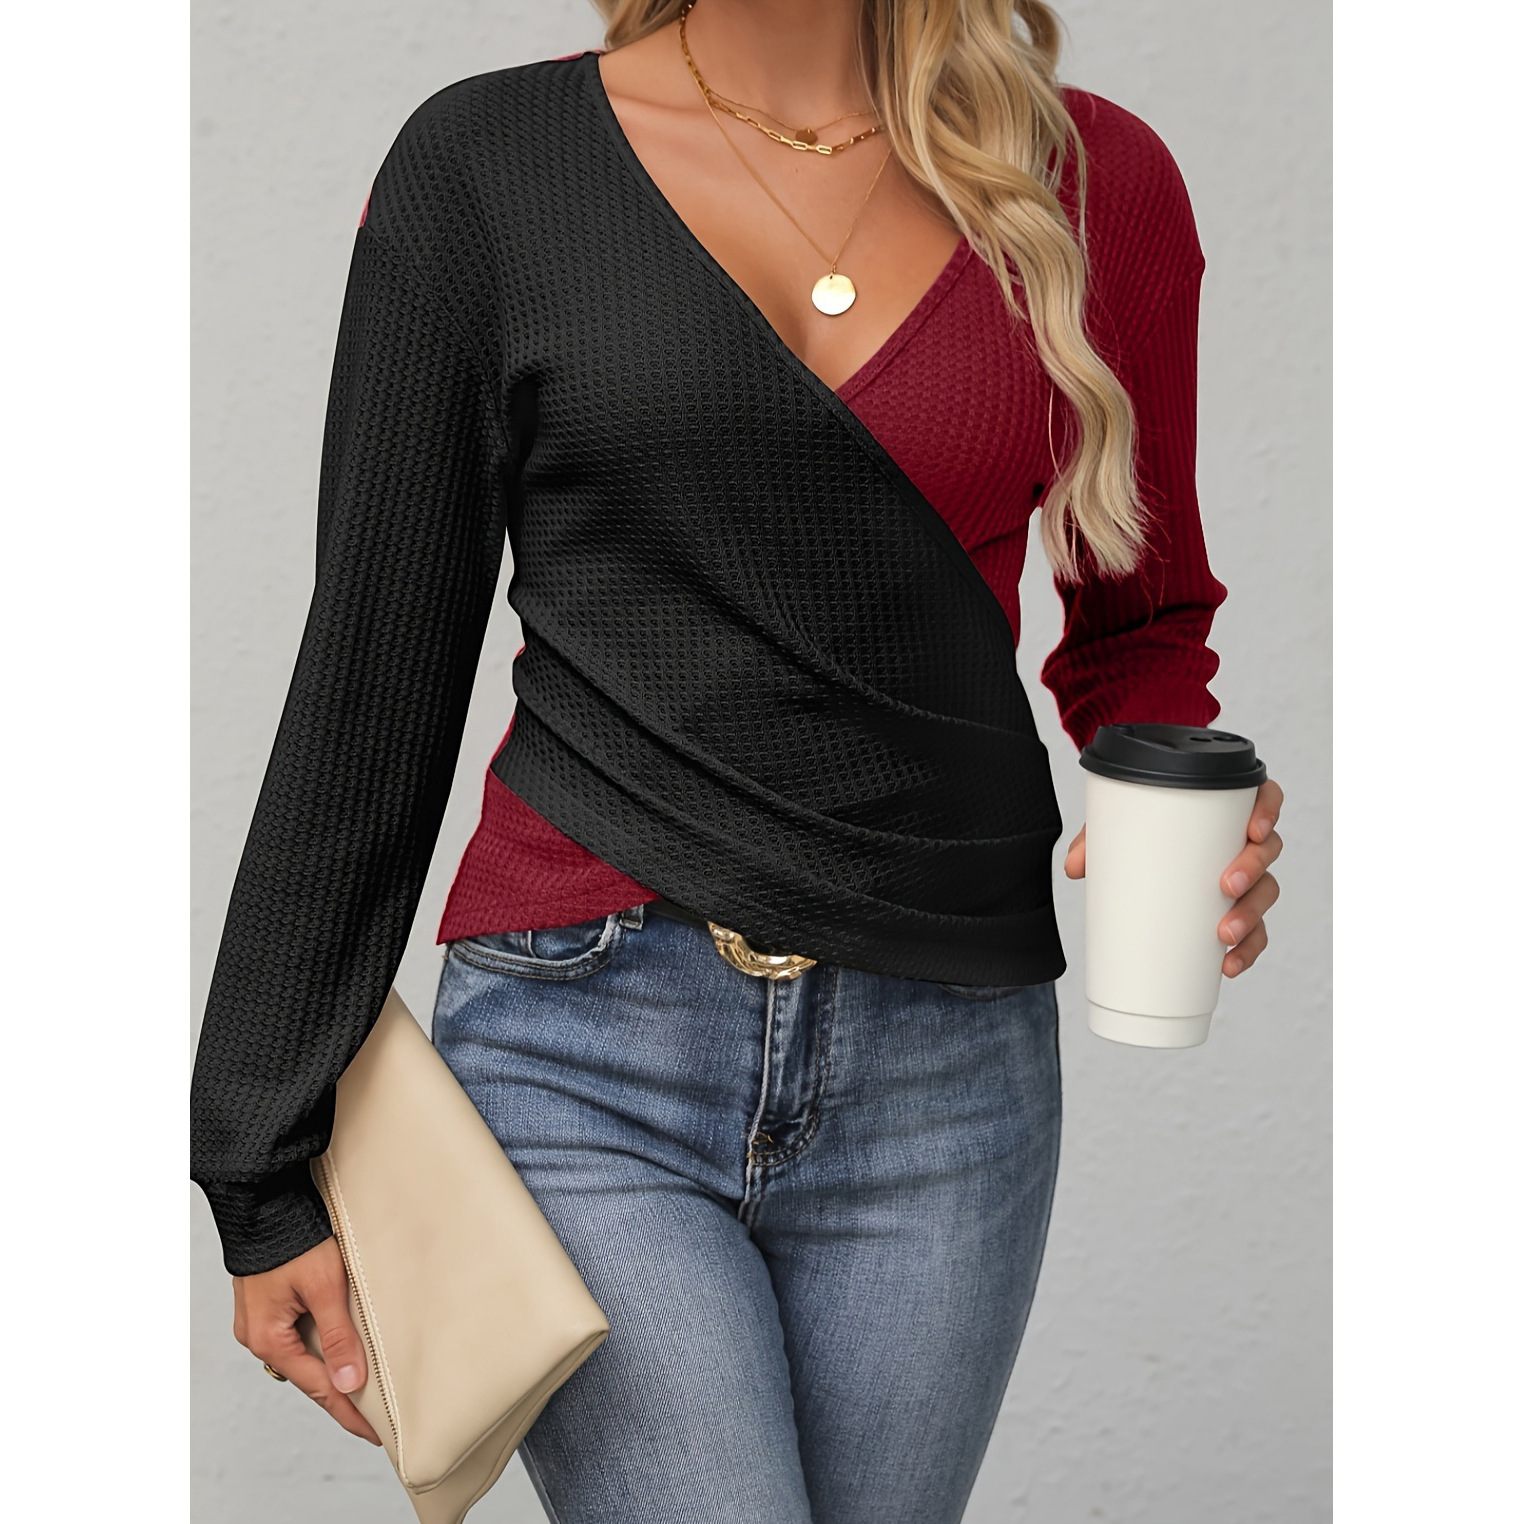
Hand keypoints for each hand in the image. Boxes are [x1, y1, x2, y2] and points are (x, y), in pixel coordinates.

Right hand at [232, 1236, 382, 1445]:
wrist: (264, 1202)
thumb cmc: (293, 1239)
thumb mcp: (324, 1288)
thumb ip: (339, 1336)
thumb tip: (351, 1383)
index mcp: (269, 1339)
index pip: (318, 1387)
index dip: (349, 1411)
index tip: (374, 1433)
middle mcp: (259, 1336)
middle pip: (308, 1375)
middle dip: (340, 1394)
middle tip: (372, 1416)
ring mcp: (259, 1321)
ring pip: (302, 1355)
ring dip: (329, 1368)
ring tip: (361, 1386)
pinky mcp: (266, 1305)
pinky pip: (296, 1336)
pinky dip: (318, 1345)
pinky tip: (338, 1348)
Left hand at [1063, 775, 1283, 978]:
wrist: (1140, 846)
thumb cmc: (1143, 827)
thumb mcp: (1118, 824)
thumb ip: (1096, 839)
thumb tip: (1074, 868)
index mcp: (1225, 807)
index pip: (1264, 797)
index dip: (1268, 809)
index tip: (1254, 828)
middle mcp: (1243, 840)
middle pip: (1267, 849)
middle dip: (1252, 869)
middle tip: (1226, 886)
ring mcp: (1247, 876)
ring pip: (1265, 892)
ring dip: (1251, 915)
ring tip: (1224, 934)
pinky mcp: (1239, 909)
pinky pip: (1257, 930)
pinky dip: (1247, 949)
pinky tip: (1230, 964)